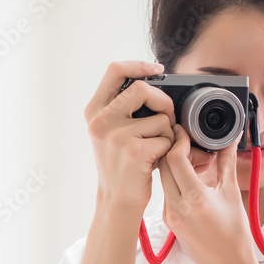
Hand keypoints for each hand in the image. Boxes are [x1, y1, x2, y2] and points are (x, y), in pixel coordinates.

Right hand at [84, 61, 176, 212]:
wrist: (117, 199)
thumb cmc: (121, 164)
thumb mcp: (111, 132)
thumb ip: (123, 107)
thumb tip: (153, 79)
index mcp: (94, 112)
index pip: (115, 70)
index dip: (139, 65)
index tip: (157, 69)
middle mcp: (101, 122)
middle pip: (142, 89)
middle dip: (164, 102)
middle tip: (167, 118)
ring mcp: (116, 137)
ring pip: (160, 118)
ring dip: (167, 133)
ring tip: (155, 149)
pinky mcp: (135, 152)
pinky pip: (167, 138)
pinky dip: (169, 148)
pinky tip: (156, 160)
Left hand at [158, 124, 257, 263]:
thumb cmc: (235, 234)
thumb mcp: (231, 194)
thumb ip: (226, 163)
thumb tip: (229, 139)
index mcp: (195, 199)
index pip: (174, 159)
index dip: (177, 140)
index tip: (183, 130)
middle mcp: (177, 208)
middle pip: (163, 166)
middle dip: (172, 148)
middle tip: (185, 139)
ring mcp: (170, 215)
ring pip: (163, 179)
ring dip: (172, 164)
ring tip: (190, 158)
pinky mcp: (168, 220)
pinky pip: (166, 192)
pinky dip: (174, 180)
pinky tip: (188, 178)